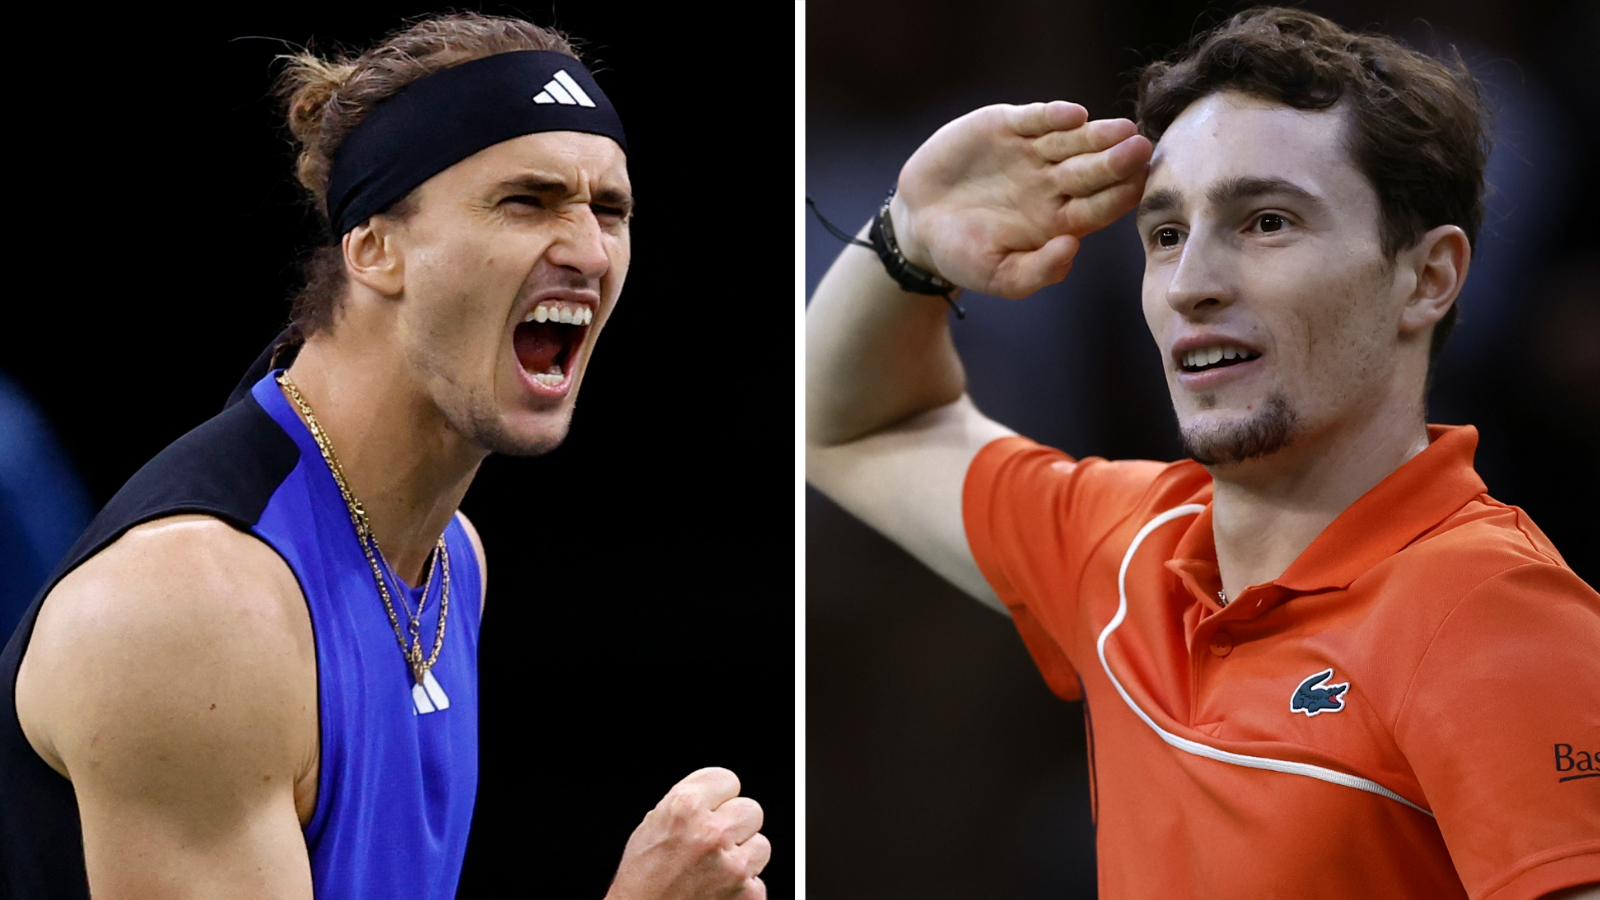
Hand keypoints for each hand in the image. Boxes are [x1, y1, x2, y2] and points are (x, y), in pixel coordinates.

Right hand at [604, 768, 769, 899]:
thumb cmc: (639, 883)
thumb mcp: (650, 828)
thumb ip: (684, 806)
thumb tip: (711, 797)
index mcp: (684, 808)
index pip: (727, 779)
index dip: (718, 796)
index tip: (713, 808)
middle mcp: (711, 832)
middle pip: (750, 809)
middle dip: (734, 825)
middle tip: (714, 843)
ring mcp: (733, 866)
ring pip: (760, 844)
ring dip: (742, 856)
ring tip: (714, 870)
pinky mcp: (748, 894)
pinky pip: (758, 878)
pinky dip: (743, 886)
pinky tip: (718, 891)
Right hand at [893, 101, 1152, 298]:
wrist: (918, 224)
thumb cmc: (963, 255)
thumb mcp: (999, 276)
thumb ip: (1039, 270)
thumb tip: (1073, 248)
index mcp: (1059, 219)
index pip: (1099, 206)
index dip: (1119, 195)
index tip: (1138, 186)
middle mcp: (1053, 183)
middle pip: (1092, 170)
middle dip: (1116, 160)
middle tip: (1140, 149)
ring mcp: (1031, 152)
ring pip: (1071, 140)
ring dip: (1096, 134)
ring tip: (1120, 129)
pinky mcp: (1005, 126)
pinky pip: (1035, 118)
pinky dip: (1053, 115)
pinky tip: (1074, 115)